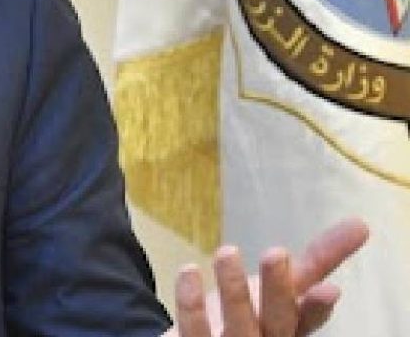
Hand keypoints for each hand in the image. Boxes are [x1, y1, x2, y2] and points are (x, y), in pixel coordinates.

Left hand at [164, 217, 368, 336]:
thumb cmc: (253, 310)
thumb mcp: (286, 283)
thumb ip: (320, 258)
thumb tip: (361, 223)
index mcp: (289, 326)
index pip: (308, 321)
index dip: (317, 308)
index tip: (329, 289)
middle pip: (276, 323)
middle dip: (278, 290)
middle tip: (275, 253)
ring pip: (236, 326)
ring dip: (233, 289)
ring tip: (227, 252)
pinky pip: (193, 330)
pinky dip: (190, 304)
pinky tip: (190, 272)